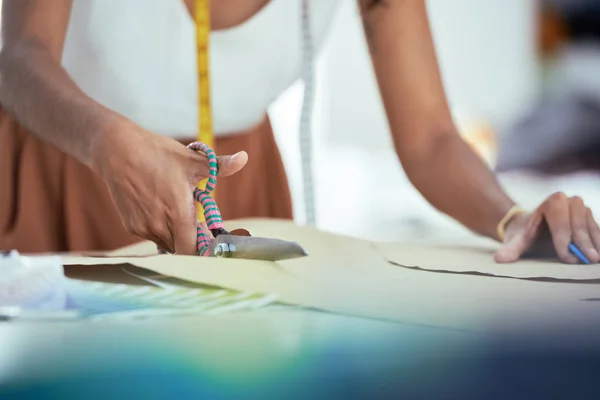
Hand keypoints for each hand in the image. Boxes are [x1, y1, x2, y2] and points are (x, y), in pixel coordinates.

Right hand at [92, 121, 247, 254]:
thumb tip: (244, 158)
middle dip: (191, 240)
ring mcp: (143, 227)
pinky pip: (152, 235)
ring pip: (166, 243)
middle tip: (197, 224)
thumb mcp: (193, 159)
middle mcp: (160, 226)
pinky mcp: (131, 226)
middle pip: (181, 249)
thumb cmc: (158, 153)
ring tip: (176, 210)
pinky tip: (158, 207)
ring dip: (175, 234)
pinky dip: (159, 228)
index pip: (193, 251)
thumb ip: (221, 165)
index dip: (203, 250)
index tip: (210, 239)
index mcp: (179, 213)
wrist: (117, 150)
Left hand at [494, 193, 599, 263]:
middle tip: (588, 260)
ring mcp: (581, 208)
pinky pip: (596, 229)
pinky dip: (598, 241)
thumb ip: (509, 249)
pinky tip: (598, 253)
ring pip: (590, 225)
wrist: (529, 228)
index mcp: (551, 203)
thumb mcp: (516, 241)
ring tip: (595, 259)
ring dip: (594, 242)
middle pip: (577, 223)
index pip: (560, 222)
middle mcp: (569, 201)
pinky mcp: (589, 218)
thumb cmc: (523, 234)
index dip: (563, 240)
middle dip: (582, 242)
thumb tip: (499, 259)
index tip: (567, 258)